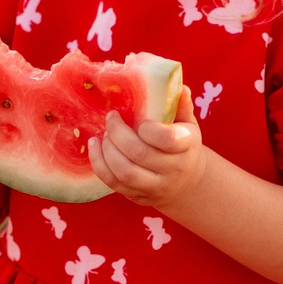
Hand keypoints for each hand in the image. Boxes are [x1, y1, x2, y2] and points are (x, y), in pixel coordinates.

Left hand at [91, 105, 206, 207]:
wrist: (186, 183)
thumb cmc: (183, 146)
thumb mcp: (187, 125)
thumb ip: (181, 106)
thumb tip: (178, 86)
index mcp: (186, 147)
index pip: (167, 139)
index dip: (148, 128)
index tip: (140, 120)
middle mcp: (173, 170)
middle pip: (139, 153)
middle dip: (118, 133)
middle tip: (111, 119)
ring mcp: (156, 187)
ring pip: (125, 171)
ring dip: (107, 150)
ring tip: (103, 135)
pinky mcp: (139, 197)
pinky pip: (113, 183)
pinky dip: (99, 164)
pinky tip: (95, 147)